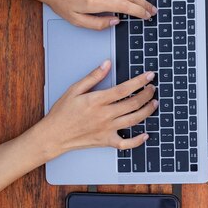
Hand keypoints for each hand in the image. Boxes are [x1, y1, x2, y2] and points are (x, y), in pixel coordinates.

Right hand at [40, 60, 157, 156]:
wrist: (53, 135)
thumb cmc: (62, 113)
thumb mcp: (74, 89)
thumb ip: (93, 76)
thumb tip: (107, 63)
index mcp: (97, 101)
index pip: (124, 89)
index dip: (140, 81)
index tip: (149, 76)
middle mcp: (105, 115)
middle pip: (133, 103)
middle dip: (147, 94)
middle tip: (152, 88)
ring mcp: (107, 129)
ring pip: (134, 120)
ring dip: (148, 111)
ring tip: (154, 103)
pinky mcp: (106, 141)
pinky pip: (126, 143)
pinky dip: (138, 140)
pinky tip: (146, 134)